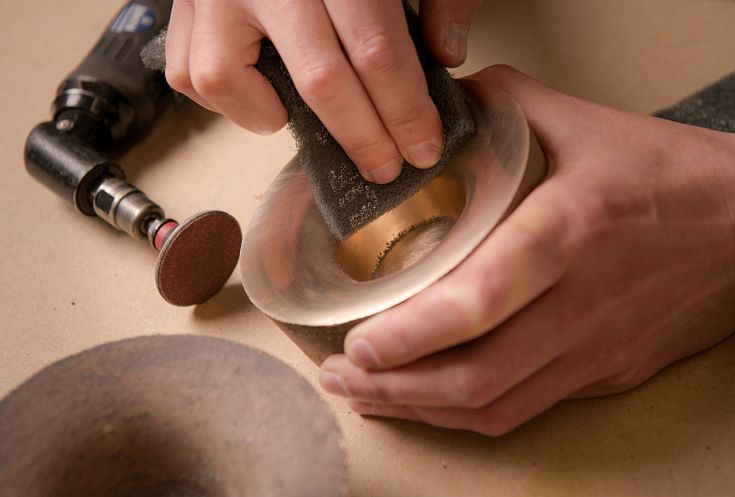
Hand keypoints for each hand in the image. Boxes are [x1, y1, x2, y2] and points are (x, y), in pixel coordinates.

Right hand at [164, 0, 481, 183]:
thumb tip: (447, 54)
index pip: (376, 51)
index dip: (405, 111)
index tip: (423, 147)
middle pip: (320, 80)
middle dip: (362, 138)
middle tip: (384, 167)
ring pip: (227, 79)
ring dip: (273, 117)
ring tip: (308, 116)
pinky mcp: (184, 2)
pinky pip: (189, 72)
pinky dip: (228, 99)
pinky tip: (262, 91)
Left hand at [319, 65, 734, 435]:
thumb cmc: (668, 175)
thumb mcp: (584, 123)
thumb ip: (502, 106)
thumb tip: (439, 105)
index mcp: (570, 230)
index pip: (483, 297)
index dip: (414, 333)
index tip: (358, 342)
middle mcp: (580, 303)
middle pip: (477, 375)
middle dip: (395, 387)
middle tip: (342, 375)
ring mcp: (594, 350)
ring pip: (494, 406)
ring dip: (420, 410)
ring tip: (366, 396)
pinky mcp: (603, 374)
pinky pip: (523, 410)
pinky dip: (464, 414)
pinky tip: (426, 403)